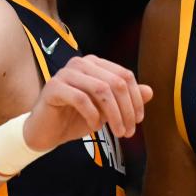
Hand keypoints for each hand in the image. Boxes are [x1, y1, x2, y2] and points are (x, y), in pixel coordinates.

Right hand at [22, 55, 153, 150]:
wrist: (45, 132)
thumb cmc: (76, 118)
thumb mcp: (106, 110)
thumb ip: (126, 99)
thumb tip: (149, 91)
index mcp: (95, 64)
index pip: (125, 75)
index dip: (136, 98)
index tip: (138, 120)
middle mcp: (81, 63)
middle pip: (116, 82)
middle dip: (127, 109)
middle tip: (129, 131)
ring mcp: (66, 73)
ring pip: (101, 90)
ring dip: (114, 114)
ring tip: (117, 132)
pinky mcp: (53, 87)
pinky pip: (81, 99)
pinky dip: (93, 115)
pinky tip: (95, 128)